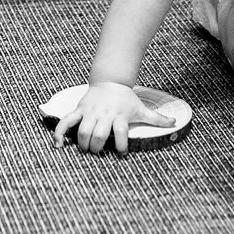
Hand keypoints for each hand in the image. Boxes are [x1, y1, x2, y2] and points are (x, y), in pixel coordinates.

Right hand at [50, 81, 175, 153]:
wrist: (110, 80)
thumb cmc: (126, 98)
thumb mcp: (141, 108)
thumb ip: (157, 118)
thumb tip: (175, 123)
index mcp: (120, 115)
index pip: (121, 133)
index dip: (122, 146)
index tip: (122, 154)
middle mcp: (104, 114)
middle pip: (100, 134)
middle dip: (98, 147)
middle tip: (99, 152)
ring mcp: (90, 112)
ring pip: (83, 131)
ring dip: (84, 143)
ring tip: (86, 149)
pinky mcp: (80, 109)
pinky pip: (67, 121)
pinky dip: (60, 133)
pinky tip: (58, 145)